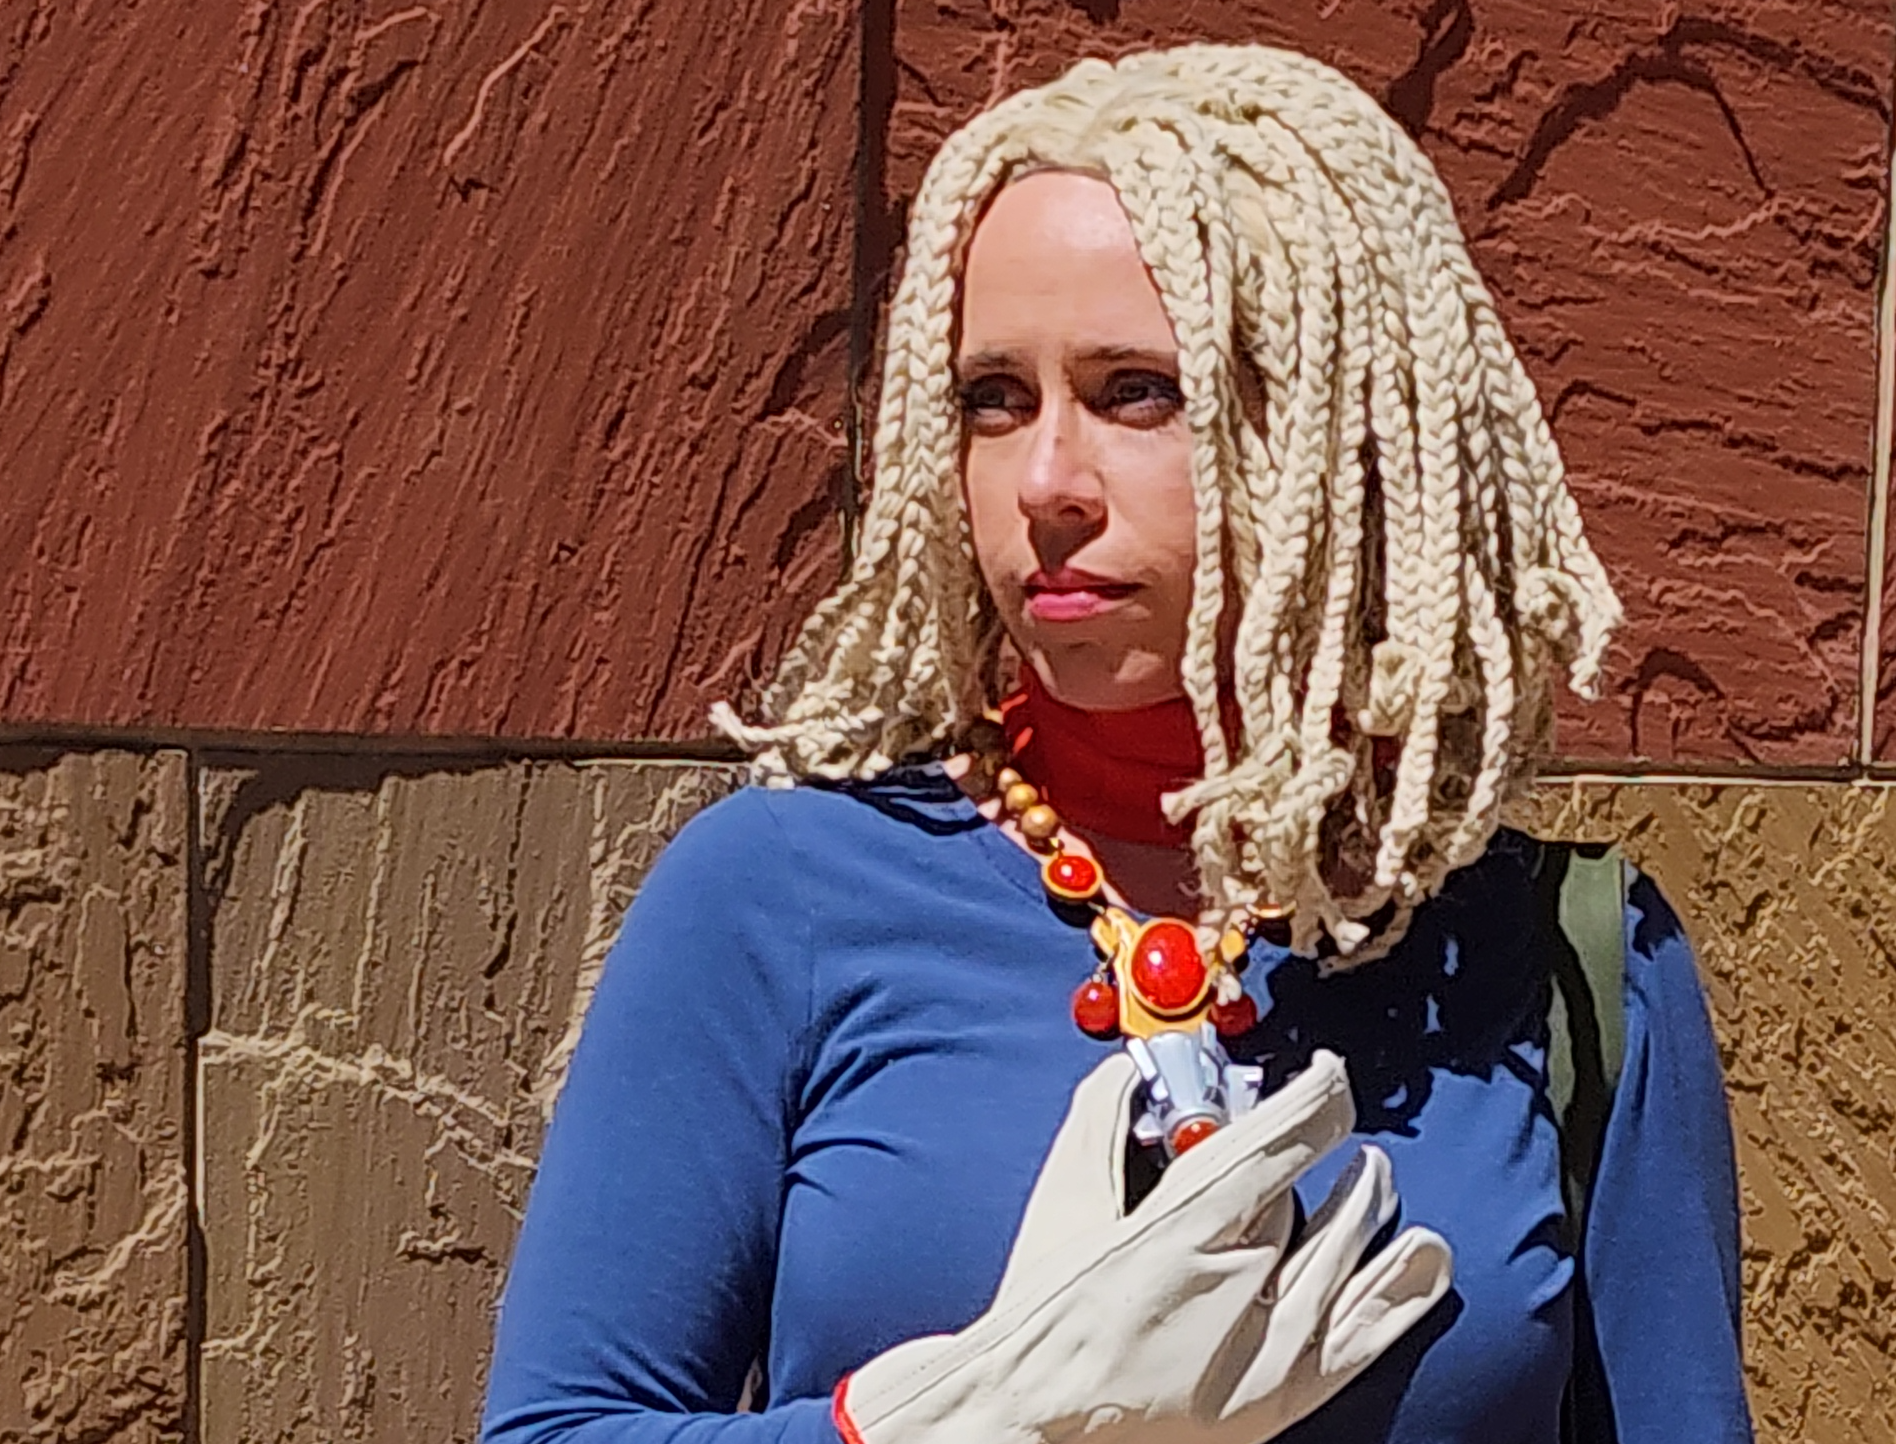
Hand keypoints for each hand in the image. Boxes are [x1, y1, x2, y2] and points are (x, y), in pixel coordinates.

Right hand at [834, 1050, 1451, 1443]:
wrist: (1038, 1424)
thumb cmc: (1046, 1316)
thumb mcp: (1065, 1205)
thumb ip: (1099, 1126)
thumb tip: (1124, 1070)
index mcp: (1185, 1223)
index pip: (1287, 1136)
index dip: (1319, 1091)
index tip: (1324, 1071)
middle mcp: (1242, 1280)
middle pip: (1308, 1191)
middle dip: (1313, 1148)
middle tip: (1313, 1125)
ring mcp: (1273, 1343)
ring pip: (1347, 1248)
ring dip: (1364, 1199)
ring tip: (1372, 1172)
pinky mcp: (1287, 1391)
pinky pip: (1368, 1328)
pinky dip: (1403, 1286)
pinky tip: (1425, 1251)